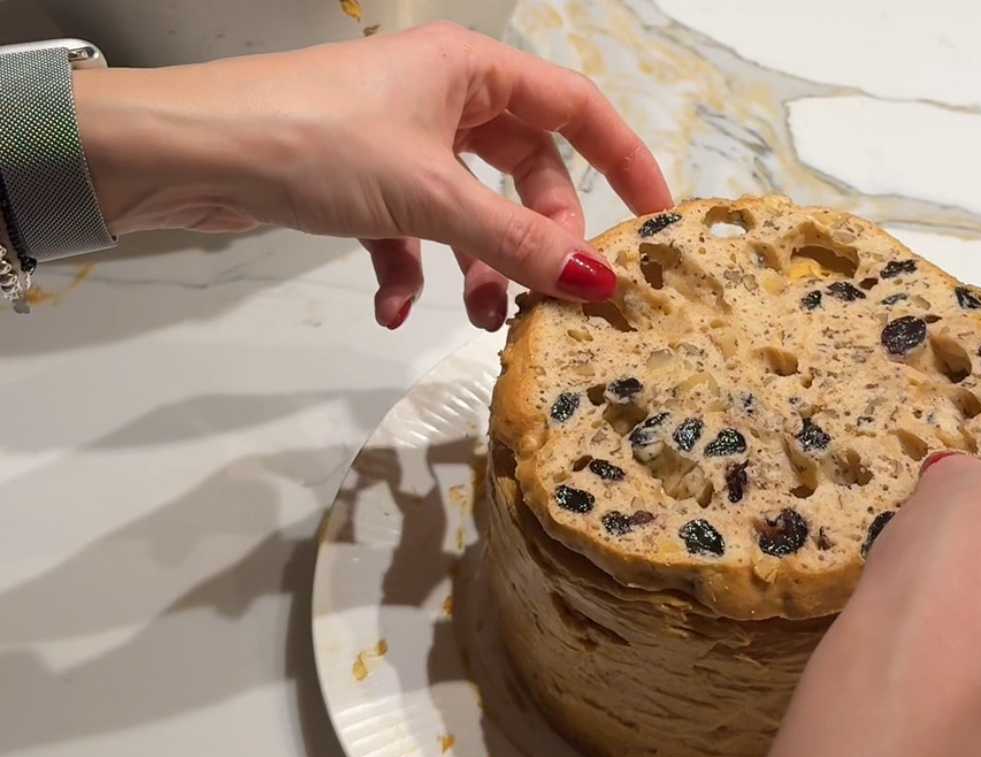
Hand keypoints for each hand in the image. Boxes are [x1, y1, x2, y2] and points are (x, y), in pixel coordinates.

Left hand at [72, 22, 672, 329]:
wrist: (183, 152)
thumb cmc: (315, 145)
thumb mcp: (430, 196)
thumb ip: (517, 244)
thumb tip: (601, 287)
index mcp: (471, 70)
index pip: (575, 109)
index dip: (624, 162)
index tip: (656, 223)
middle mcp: (443, 97)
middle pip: (525, 172)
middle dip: (536, 238)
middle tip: (544, 294)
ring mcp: (401, 140)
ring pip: (472, 209)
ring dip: (480, 267)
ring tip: (482, 322)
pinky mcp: (361, 180)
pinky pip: (413, 229)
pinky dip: (412, 270)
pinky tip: (393, 307)